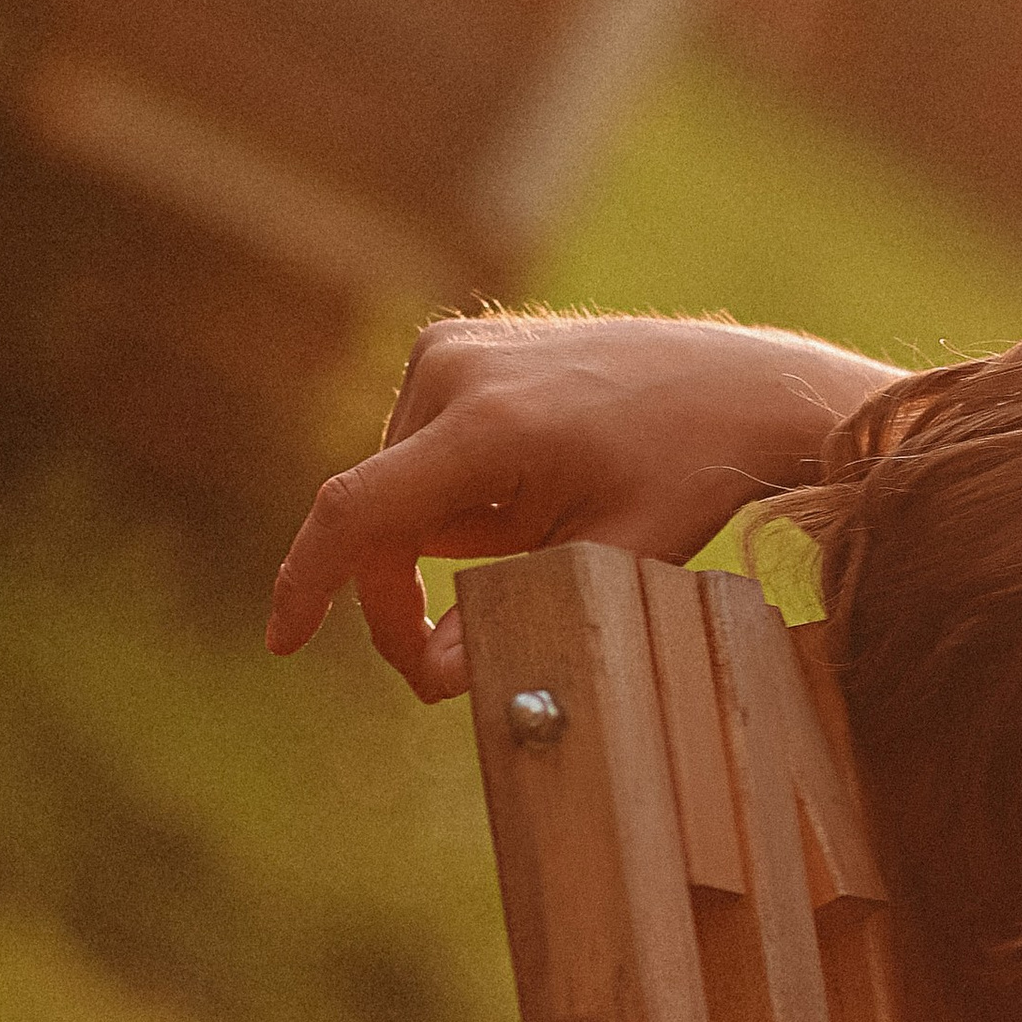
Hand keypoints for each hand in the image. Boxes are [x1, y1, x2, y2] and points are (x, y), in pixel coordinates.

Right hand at [267, 312, 896, 695]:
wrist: (738, 388)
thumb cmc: (687, 476)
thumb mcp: (609, 562)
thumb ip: (514, 617)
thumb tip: (434, 676)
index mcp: (489, 424)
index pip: (355, 511)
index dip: (309, 584)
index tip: (283, 642)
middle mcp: (454, 370)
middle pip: (377, 515)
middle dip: (404, 593)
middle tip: (451, 659)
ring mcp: (451, 348)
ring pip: (397, 489)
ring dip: (443, 540)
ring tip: (543, 531)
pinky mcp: (455, 345)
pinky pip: (420, 450)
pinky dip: (456, 496)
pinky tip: (535, 488)